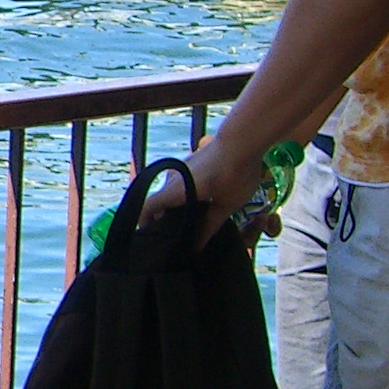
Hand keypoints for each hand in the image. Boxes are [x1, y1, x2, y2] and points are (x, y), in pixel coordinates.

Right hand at [136, 135, 265, 247]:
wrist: (243, 140)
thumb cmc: (235, 174)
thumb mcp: (225, 206)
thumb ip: (208, 227)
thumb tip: (195, 249)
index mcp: (176, 191)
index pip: (147, 208)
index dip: (145, 224)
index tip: (152, 240)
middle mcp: (173, 178)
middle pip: (157, 202)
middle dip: (162, 219)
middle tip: (176, 237)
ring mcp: (181, 168)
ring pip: (169, 193)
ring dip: (175, 207)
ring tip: (191, 222)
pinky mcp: (191, 163)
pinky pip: (179, 183)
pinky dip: (183, 196)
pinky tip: (201, 203)